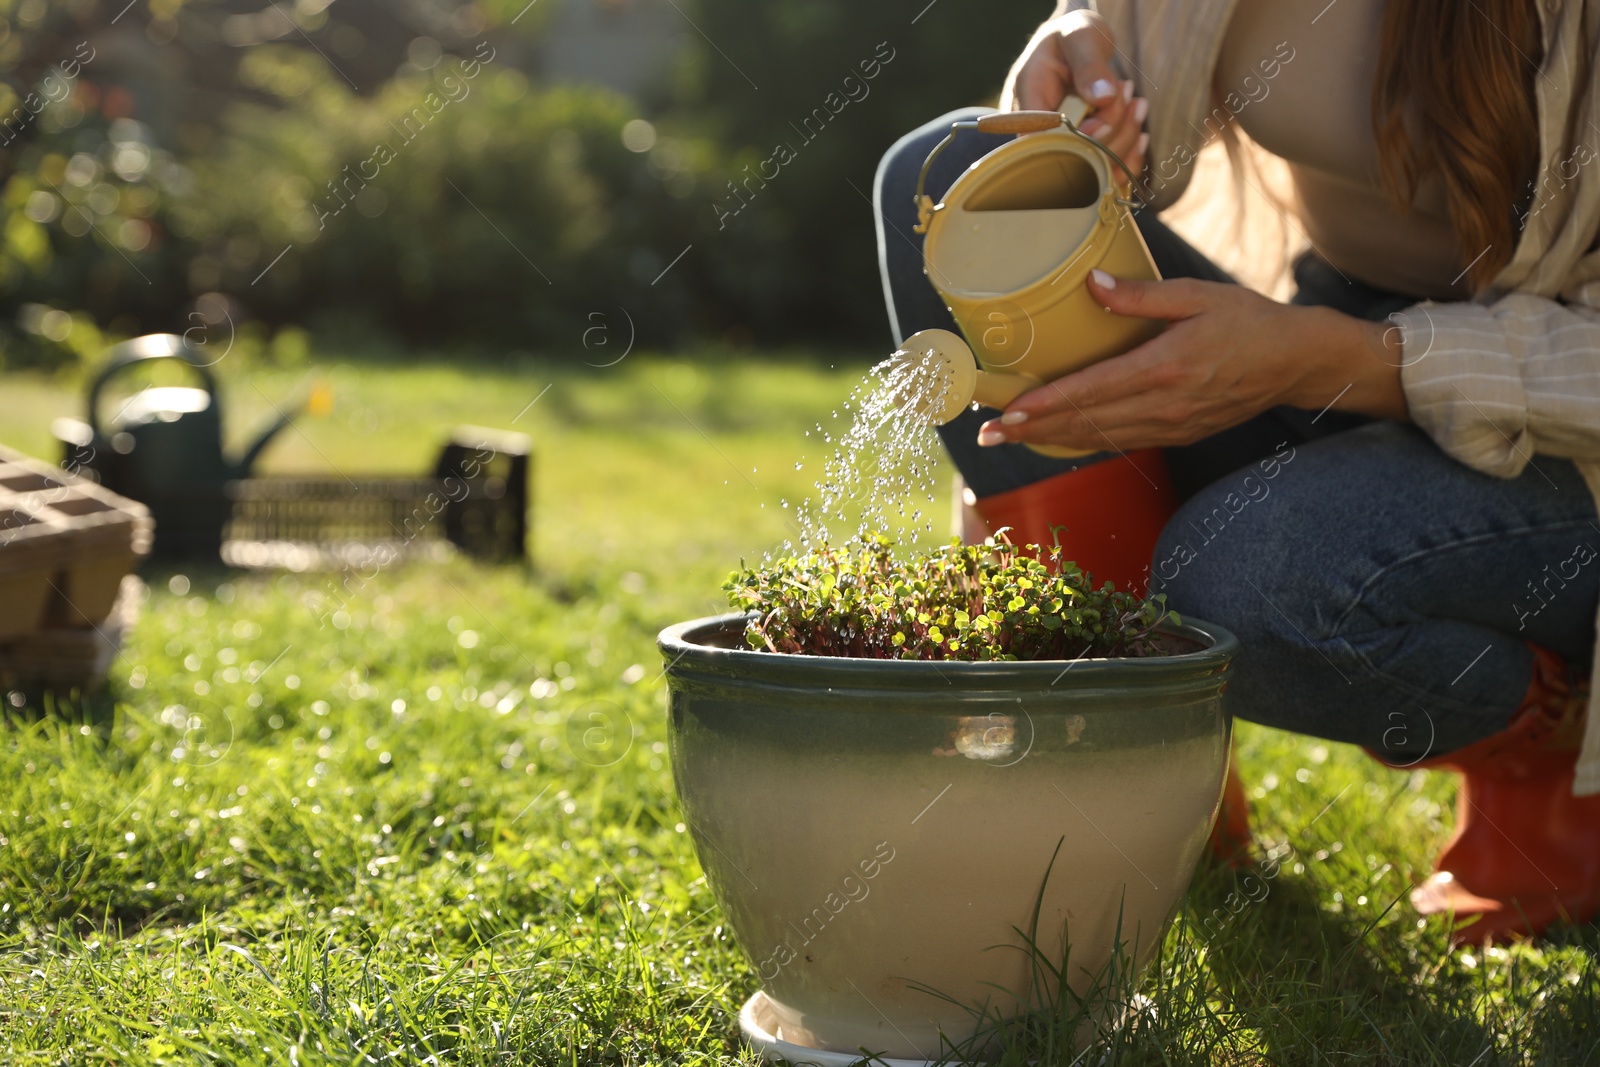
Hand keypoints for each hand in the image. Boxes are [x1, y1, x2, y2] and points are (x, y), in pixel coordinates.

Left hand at [976, 270, 1408, 452]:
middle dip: (1032, 429)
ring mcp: (1171, 425)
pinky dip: (1084, 439)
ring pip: (1098, 437)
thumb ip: (1141, 296)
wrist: (1297, 363)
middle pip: (1085, 422)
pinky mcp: (1177, 433)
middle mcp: (1164, 404)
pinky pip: (1120, 440)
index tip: (1008, 410)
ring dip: (1051, 438)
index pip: (1092, 390)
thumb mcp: (1198, 295)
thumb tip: (1089, 285)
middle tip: (986, 432)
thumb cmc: (1249, 322)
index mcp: (1166, 367)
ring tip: (1009, 436)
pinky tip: (1057, 437)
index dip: (1045, 404)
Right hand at [1000, 12, 1148, 178]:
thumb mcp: (1081, 37)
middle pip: (1073, 159)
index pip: (1046, 142)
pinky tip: (1140, 135)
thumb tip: (1102, 97)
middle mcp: (1038, 135)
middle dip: (1112, 132)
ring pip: (1091, 169)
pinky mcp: (1078, 153)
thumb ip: (1089, 65)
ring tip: (1138, 104)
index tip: (1107, 103)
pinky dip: (1127, 160)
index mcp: (1026, 105)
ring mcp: (1059, 148)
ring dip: (1125, 140)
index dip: (1081, 137)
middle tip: (1128, 94)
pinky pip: (1102, 173)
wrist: (1077, 44)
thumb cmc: (1073, 36)